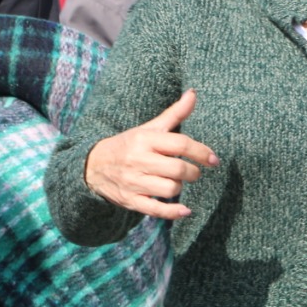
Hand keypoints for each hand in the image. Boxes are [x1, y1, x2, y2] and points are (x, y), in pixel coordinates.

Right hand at [84, 89, 217, 219]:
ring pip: (170, 189)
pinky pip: (156, 210)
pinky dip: (173, 213)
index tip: (213, 160)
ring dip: (180, 188)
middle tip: (195, 172)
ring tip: (177, 182)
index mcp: (146, 139)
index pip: (180, 144)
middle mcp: (139, 160)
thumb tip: (194, 93)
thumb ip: (174, 113)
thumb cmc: (130, 144)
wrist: (93, 165)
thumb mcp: (149, 128)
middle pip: (178, 170)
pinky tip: (185, 211)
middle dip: (193, 173)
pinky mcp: (130, 200)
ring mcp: (134, 182)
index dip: (201, 152)